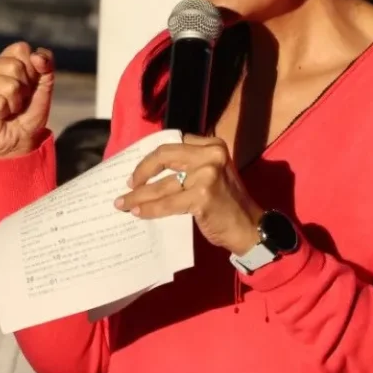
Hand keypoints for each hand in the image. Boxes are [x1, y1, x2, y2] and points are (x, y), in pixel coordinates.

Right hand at [0, 43, 54, 160]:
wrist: (18, 140)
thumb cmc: (28, 113)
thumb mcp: (44, 87)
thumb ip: (46, 66)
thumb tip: (37, 55)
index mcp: (2, 58)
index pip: (21, 49)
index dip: (31, 70)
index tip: (28, 86)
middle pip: (15, 66)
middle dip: (23, 88)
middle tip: (17, 101)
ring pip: (8, 86)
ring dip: (14, 103)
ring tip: (7, 109)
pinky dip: (4, 112)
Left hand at [116, 135, 264, 255]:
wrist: (249, 227)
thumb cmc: (227, 203)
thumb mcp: (213, 173)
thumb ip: (189, 166)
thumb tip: (150, 171)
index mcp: (213, 145)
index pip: (173, 145)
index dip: (151, 158)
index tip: (139, 170)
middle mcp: (211, 155)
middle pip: (163, 156)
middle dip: (141, 171)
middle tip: (128, 184)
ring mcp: (207, 174)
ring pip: (162, 184)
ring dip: (138, 195)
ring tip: (124, 203)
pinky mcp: (202, 196)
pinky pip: (167, 203)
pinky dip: (150, 209)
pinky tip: (139, 213)